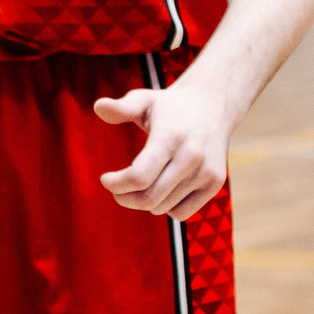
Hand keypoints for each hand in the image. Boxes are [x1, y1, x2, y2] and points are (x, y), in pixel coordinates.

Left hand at [95, 77, 237, 220]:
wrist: (213, 106)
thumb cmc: (170, 106)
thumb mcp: (144, 99)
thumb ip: (121, 107)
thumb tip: (98, 107)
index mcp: (170, 137)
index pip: (139, 176)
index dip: (117, 184)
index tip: (105, 179)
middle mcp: (191, 157)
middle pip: (149, 198)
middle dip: (124, 197)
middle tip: (116, 189)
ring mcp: (206, 172)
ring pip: (163, 208)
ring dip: (144, 202)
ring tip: (137, 186)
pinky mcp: (215, 184)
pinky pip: (182, 213)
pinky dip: (166, 208)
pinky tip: (160, 190)